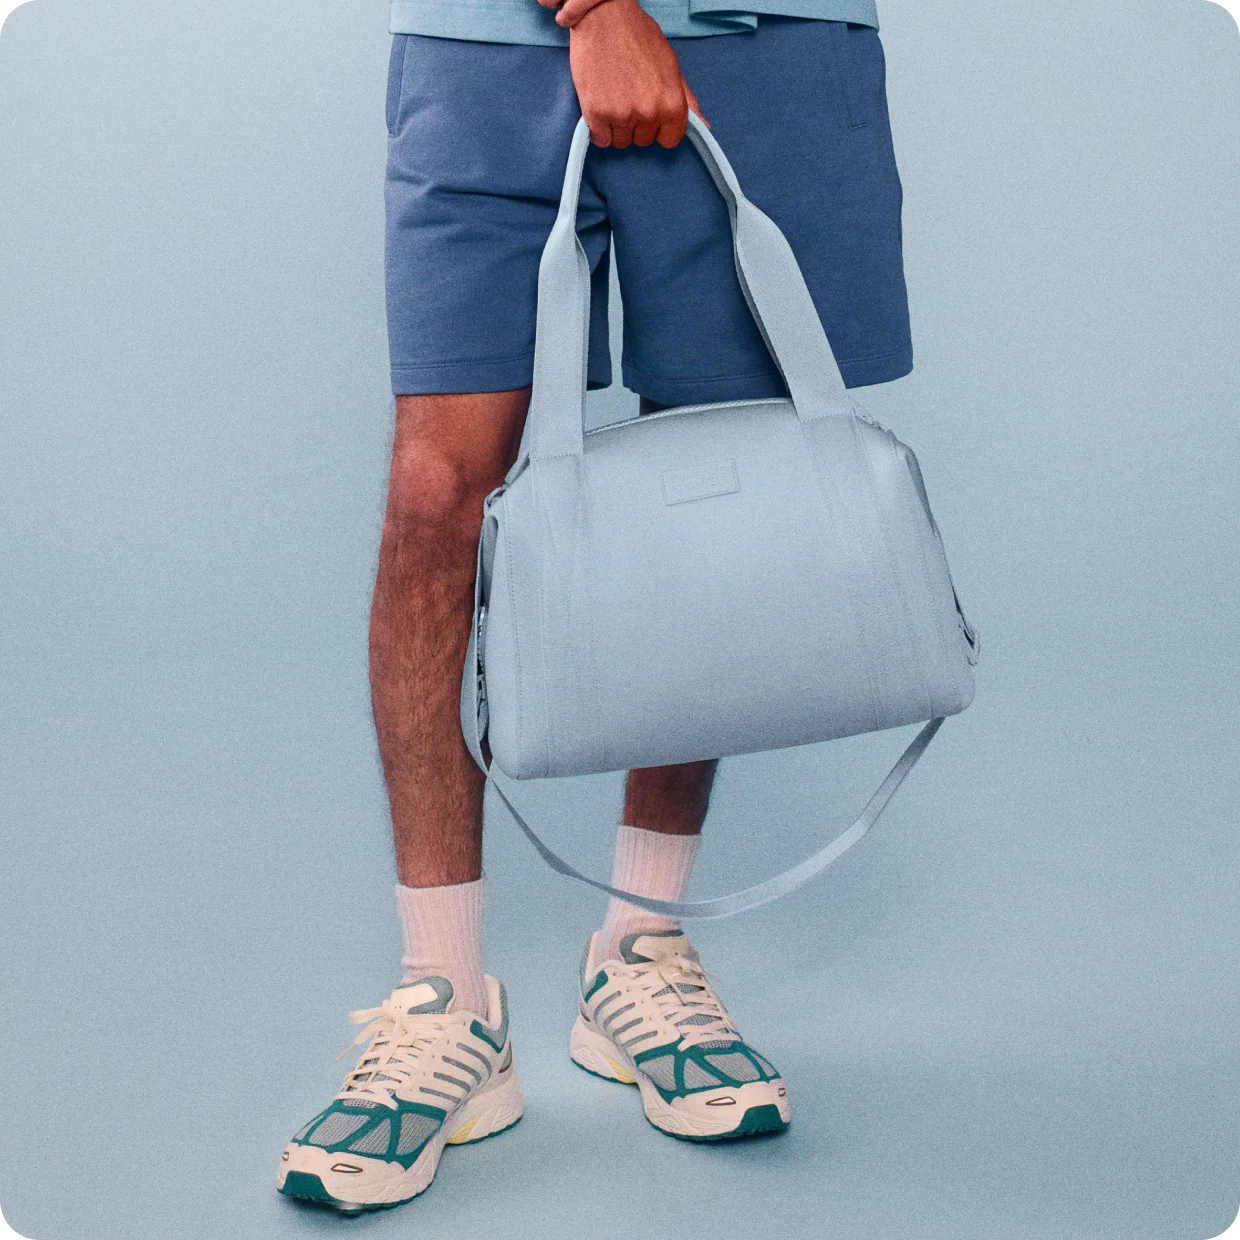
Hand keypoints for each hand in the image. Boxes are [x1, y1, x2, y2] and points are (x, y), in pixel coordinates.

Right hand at [563, 0, 708, 148]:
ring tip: (613, 96)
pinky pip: (601, 139)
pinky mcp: (596, 113)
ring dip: (616, 126)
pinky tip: (600, 104)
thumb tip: (705, 127)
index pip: (669, 140)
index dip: (659, 127)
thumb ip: (687, 101)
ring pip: (621, 141)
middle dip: (636, 124)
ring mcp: (622, 115)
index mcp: (672, 104)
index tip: (650, 112)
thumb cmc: (639, 38)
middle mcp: (649, 113)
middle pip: (643, 141)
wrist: (605, 17)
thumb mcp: (671, 66)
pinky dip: (599, 128)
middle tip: (628, 94)